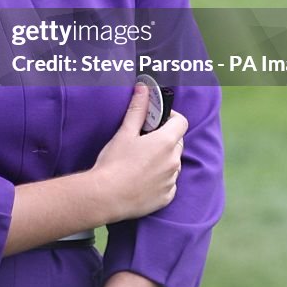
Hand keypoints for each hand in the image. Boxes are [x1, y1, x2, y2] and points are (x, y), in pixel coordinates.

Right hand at [92, 83, 187, 222]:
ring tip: (139, 161)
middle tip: (143, 140)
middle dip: (164, 138)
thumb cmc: (114, 163)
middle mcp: (174, 162)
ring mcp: (171, 181)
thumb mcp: (125, 132)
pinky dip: (160, 178)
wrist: (105, 197)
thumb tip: (143, 88)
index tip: (156, 119)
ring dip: (162, 158)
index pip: (181, 122)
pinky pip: (169, 182)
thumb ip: (138, 109)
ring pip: (172, 163)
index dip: (170, 117)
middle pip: (177, 142)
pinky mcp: (166, 197)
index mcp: (166, 142)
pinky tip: (141, 178)